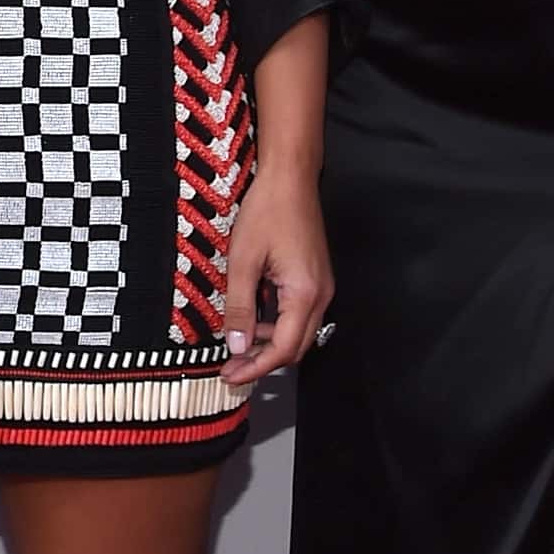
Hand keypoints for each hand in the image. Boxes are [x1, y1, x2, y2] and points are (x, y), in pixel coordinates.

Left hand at [219, 163, 333, 387]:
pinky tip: (254, 320)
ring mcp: (321, 287)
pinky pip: (300, 315)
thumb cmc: (267, 211)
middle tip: (232, 369)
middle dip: (264, 362)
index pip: (284, 349)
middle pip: (296, 348)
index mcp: (304, 293)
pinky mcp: (316, 279)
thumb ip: (240, 307)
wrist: (290, 178)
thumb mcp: (242, 261)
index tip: (231, 375)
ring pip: (299, 333)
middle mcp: (320, 295)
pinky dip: (278, 326)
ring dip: (271, 345)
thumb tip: (237, 345)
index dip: (256, 367)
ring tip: (238, 345)